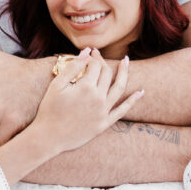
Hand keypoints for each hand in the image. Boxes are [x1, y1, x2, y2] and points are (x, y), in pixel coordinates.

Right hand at [30, 49, 144, 157]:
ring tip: (126, 61)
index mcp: (86, 87)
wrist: (49, 137)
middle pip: (106, 74)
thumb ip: (73, 67)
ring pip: (119, 88)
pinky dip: (132, 101)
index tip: (88, 53)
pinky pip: (122, 110)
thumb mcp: (56, 85)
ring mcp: (103, 111)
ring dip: (124, 73)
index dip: (92, 57)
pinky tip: (141, 92)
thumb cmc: (49, 109)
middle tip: (97, 56)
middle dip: (102, 62)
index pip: (95, 65)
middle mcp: (98, 98)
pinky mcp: (104, 123)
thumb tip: (87, 52)